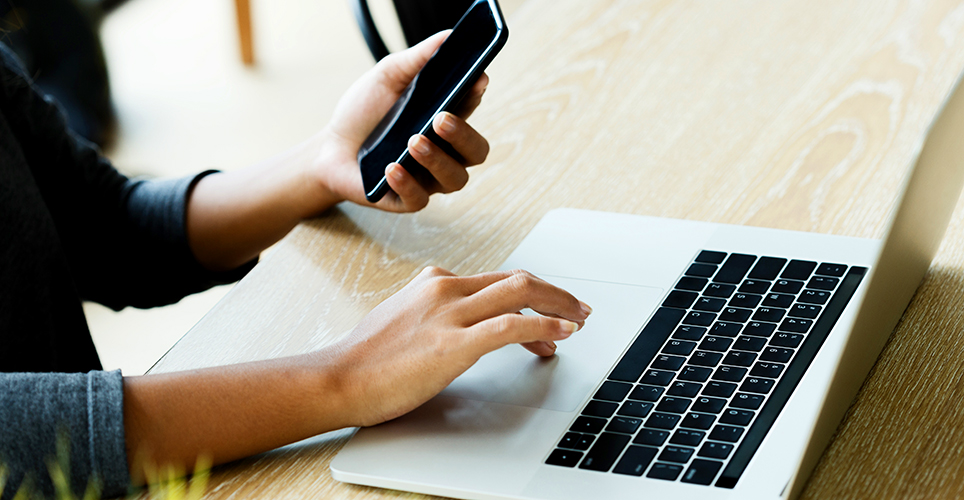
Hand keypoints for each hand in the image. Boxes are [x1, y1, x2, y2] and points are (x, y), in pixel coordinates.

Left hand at [312, 31, 490, 212]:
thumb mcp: (387, 78)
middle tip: (439, 118)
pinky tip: (391, 167)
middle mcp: (444, 152)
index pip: (472, 109)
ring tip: (413, 141)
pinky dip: (407, 183)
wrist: (329, 148)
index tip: (475, 80)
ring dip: (437, 160)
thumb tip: (449, 36)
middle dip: (464, 135)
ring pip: (454, 179)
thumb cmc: (364, 113)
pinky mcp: (406, 199)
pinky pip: (419, 200)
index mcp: (445, 120)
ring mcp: (428, 178)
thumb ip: (418, 59)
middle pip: (476, 152)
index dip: (476, 95)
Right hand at [324, 267, 592, 426]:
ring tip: (580, 320)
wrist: (338, 378)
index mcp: (435, 283)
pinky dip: (544, 327)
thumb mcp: (401, 318)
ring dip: (558, 305)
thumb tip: (454, 323)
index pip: (496, 280)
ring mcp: (450, 314)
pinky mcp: (453, 343)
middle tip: (580, 308)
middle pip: (516, 279)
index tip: (549, 312)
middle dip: (555, 293)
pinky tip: (561, 334)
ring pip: (519, 294)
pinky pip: (510, 326)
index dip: (531, 295)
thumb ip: (430, 312)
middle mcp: (446, 290)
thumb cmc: (364, 358)